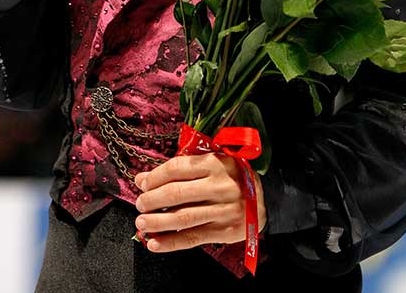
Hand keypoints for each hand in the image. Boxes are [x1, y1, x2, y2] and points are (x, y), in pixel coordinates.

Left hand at [134, 153, 266, 252]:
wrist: (266, 198)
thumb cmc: (232, 176)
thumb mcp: (213, 162)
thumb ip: (182, 168)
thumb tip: (144, 178)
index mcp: (214, 164)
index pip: (177, 168)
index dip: (155, 176)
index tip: (141, 182)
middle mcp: (218, 186)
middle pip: (176, 194)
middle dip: (152, 200)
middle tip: (139, 204)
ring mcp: (221, 210)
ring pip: (182, 218)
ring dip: (157, 222)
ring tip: (142, 223)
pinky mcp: (223, 231)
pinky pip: (192, 238)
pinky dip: (170, 242)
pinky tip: (155, 243)